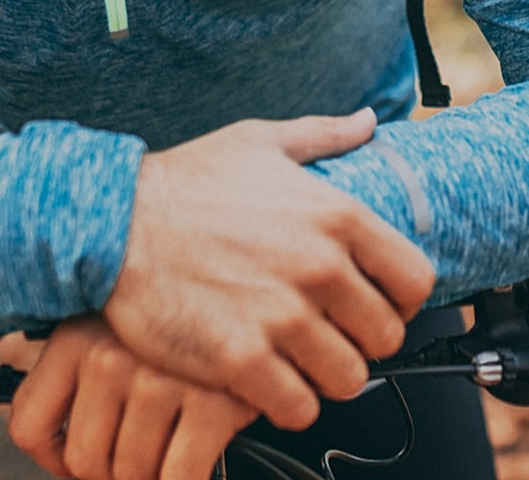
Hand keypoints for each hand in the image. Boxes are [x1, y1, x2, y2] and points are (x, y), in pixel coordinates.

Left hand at [9, 316, 258, 479]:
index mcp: (76, 337)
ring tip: (171, 445)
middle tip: (137, 455)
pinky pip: (179, 477)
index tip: (72, 461)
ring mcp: (161, 380)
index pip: (28, 426)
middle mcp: (112, 356)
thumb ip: (72, 371)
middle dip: (111, 473)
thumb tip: (44, 433)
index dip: (52, 459)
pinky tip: (194, 461)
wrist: (260, 289)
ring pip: (132, 474)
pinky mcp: (211, 403)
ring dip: (152, 475)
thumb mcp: (112, 325)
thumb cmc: (182, 313)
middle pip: (84, 462)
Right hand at [101, 110, 434, 429]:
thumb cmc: (183, 183)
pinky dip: (287, 403)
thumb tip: (366, 121)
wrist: (111, 223)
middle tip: (329, 337)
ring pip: (349, 379)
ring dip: (325, 377)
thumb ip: (324, 135)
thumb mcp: (260, 143)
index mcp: (336, 216)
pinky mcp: (242, 359)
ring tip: (298, 362)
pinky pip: (299, 407)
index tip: (375, 305)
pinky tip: (265, 382)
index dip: (400, 301)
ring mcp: (282, 316)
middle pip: (386, 337)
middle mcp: (320, 267)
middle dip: (361, 343)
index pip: (416, 281)